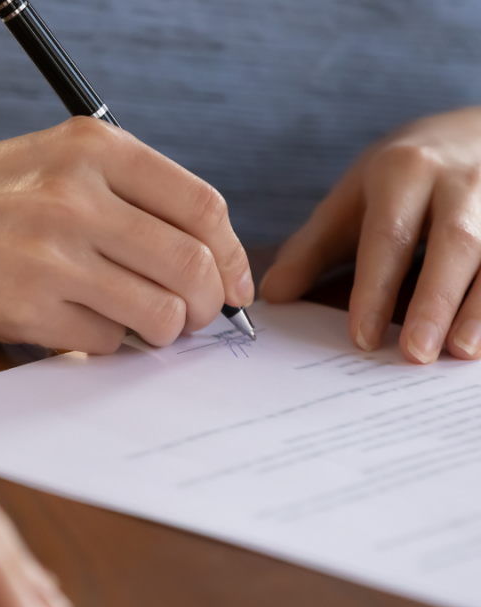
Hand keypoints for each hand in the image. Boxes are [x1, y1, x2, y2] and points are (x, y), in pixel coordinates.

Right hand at [0, 117, 253, 353]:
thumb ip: (131, 197)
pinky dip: (105, 343)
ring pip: (159, 313)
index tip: (234, 288)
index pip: (203, 208)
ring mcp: (49, 255)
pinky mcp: (23, 308)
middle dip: (207, 307)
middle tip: (194, 319)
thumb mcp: (59, 163)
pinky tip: (79, 327)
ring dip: (161, 330)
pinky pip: (104, 342)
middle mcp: (77, 197)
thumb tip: (208, 263)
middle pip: (192, 267)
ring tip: (138, 326)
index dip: (232, 258)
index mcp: (96, 150)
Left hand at [260, 107, 480, 363]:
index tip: (363, 338)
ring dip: (480, 307)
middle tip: (415, 354)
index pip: (387, 237)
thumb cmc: (402, 177)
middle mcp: (460, 179)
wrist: (474, 128)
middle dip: (434, 302)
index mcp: (404, 171)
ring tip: (460, 352)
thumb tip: (270, 296)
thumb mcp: (352, 200)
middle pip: (453, 244)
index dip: (374, 290)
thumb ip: (311, 249)